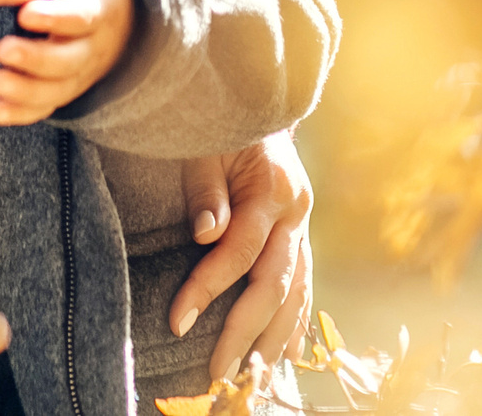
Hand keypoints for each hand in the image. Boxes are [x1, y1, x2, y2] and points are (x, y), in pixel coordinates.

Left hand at [0, 0, 133, 125]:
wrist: (120, 22)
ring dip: (26, 91)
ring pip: (55, 90)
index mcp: (99, 9)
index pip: (80, 16)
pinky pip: (43, 108)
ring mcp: (75, 73)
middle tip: (3, 50)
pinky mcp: (59, 90)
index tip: (25, 13)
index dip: (55, 17)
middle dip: (36, 59)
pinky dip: (21, 114)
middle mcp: (90, 46)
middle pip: (68, 60)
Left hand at [171, 131, 312, 381]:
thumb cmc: (218, 120)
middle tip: (215, 372)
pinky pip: (303, 285)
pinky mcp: (301, 234)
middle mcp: (297, 212)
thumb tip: (206, 234)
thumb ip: (206, 187)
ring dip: (274, 340)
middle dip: (243, 333)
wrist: (253, 99)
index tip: (177, 322)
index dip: (208, 287)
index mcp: (274, 187)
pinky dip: (296, 322)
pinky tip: (287, 355)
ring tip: (254, 381)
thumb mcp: (204, 143)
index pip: (241, 250)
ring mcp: (304, 225)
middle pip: (273, 284)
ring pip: (296, 293)